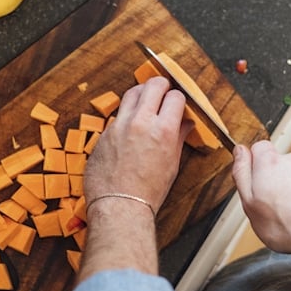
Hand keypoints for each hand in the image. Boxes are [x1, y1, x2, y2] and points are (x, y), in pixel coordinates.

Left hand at [78, 76, 191, 280]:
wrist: (119, 206)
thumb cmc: (148, 191)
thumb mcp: (172, 164)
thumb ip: (178, 138)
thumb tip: (185, 124)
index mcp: (162, 130)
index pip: (175, 97)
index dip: (179, 98)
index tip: (178, 103)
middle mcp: (140, 122)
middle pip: (153, 85)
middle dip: (162, 85)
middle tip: (165, 91)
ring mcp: (119, 125)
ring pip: (132, 92)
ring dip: (142, 93)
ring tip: (147, 102)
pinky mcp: (104, 132)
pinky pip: (119, 114)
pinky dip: (127, 114)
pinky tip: (131, 126)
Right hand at [231, 141, 290, 259]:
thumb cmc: (286, 225)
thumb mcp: (249, 202)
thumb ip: (242, 172)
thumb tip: (240, 152)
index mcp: (270, 162)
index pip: (257, 148)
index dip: (252, 166)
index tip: (252, 182)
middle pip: (275, 163)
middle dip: (270, 179)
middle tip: (268, 203)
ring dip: (288, 189)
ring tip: (286, 213)